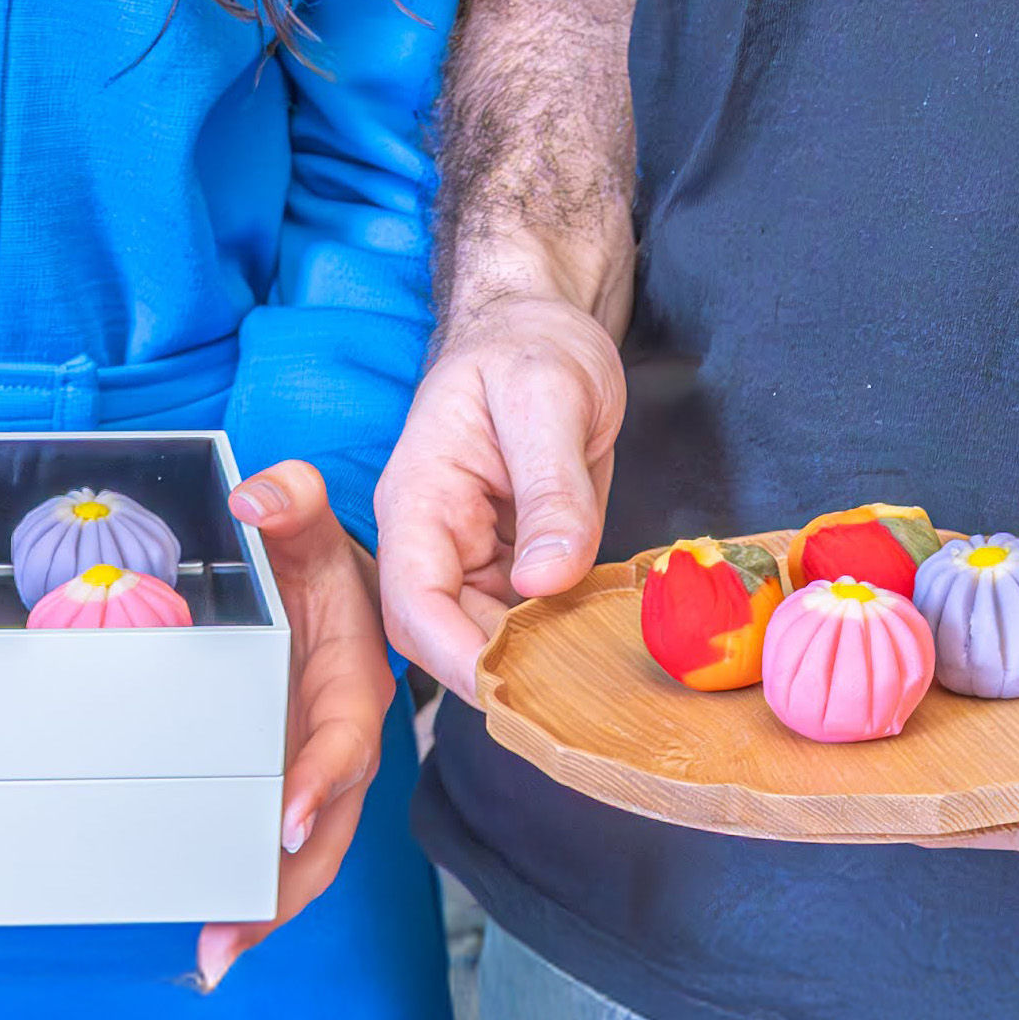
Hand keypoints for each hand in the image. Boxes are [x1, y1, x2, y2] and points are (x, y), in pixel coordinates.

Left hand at [195, 461, 393, 990]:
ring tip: (214, 953)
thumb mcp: (308, 524)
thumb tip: (256, 499)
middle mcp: (341, 741)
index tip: (291, 819)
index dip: (323, 779)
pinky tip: (210, 933)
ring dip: (266, 906)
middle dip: (287, 884)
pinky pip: (276, 849)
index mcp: (355, 682)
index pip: (346, 738)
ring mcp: (313, 774)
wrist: (330, 588)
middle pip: (330, 826)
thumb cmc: (318, 560)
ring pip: (306, 855)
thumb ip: (290, 501)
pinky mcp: (283, 789)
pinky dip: (251, 893)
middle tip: (234, 930)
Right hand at [373, 293, 627, 701]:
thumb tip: (547, 580)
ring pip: (490, 637)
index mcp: (420, 497)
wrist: (546, 324)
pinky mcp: (517, 557)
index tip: (511, 688)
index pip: (414, 601)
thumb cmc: (532, 343)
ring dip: (537, 662)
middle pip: (448, 636)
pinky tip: (604, 642)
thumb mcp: (550, 398)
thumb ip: (551, 488)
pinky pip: (529, 616)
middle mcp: (438, 535)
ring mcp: (477, 551)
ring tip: (598, 676)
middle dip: (502, 673)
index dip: (455, 656)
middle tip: (577, 695)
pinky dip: (561, 636)